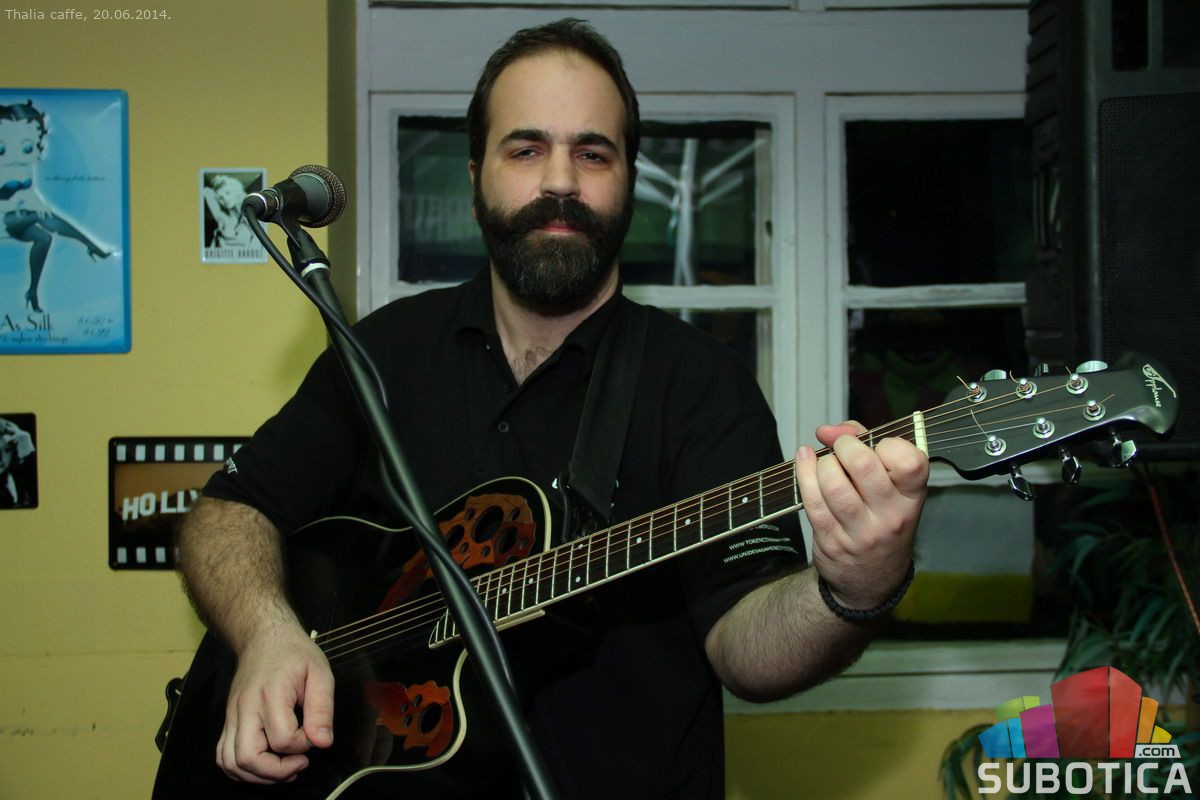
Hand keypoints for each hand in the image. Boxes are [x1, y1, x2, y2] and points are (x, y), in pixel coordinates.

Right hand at [216, 624, 334, 783]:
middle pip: (249, 757)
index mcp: (271, 694)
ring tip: (283, 768)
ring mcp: (233, 716)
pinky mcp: (228, 721)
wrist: (264, 638)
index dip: (303, 745)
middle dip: (277, 771)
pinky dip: (240, 769)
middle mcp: (246, 708)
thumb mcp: (320, 674)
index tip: (314, 734)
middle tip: (299, 763)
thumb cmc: (293, 654)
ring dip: (258, 775)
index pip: (282, 739)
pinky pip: (223, 756)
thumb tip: (322, 741)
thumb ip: (323, 710)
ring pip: (231, 763)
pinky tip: (262, 766)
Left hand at [795, 420, 927, 609]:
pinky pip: (812, 502)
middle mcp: (891, 516)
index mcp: (912, 498)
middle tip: (841, 448)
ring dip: (823, 463)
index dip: (889, 444)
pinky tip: (804, 461)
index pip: (910, 461)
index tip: (877, 446)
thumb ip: (867, 447)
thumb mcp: (892, 488)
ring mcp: (861, 532)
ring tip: (826, 463)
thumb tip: (831, 430)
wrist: (872, 579)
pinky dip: (803, 474)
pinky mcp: (832, 541)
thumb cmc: (881, 520)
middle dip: (844, 445)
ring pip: (833, 484)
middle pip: (863, 466)